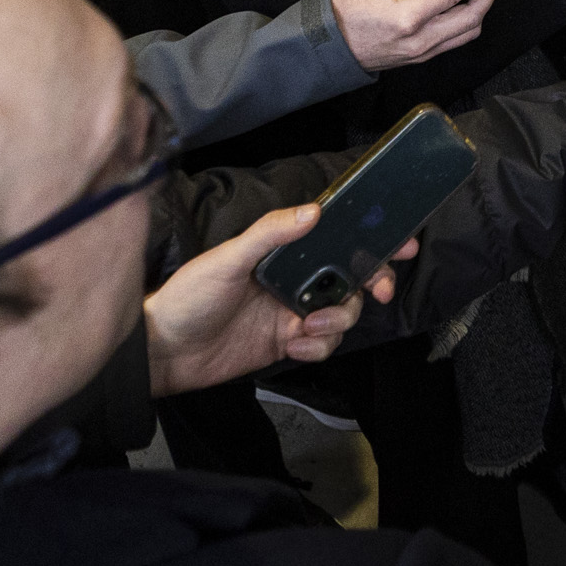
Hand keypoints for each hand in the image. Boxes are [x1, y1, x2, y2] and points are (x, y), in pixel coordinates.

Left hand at [144, 208, 410, 396]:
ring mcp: (291, 312)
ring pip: (342, 313)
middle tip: (377, 291)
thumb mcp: (228, 259)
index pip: (334, 240)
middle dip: (370, 283)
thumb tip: (313, 211)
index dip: (370, 242)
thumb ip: (270, 235)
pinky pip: (324, 345)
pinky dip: (319, 347)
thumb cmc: (186, 297)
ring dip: (339, 319)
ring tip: (311, 325)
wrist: (164, 354)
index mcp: (280, 253)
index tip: (401, 245)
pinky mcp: (287, 344)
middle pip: (350, 278)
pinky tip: (295, 346)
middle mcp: (292, 280)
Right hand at [329, 0, 501, 71]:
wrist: (332, 47)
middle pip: (472, 17)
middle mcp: (420, 39)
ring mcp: (424, 51)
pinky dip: (470, 22)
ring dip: (483, 9)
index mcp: (406, 18)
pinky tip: (468, 5)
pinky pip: (457, 41)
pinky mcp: (424, 56)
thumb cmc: (344, 12)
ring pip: (469, 33)